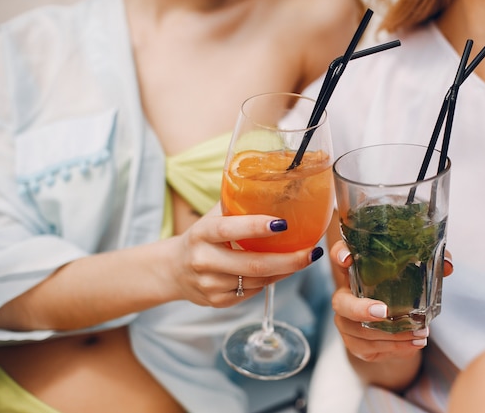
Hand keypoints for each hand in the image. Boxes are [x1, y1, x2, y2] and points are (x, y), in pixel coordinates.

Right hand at [169, 206, 322, 307]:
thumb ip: (238, 203)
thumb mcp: (213, 217)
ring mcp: (210, 284)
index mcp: (202, 233)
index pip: (229, 229)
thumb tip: (275, 183)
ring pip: (259, 281)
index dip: (256, 227)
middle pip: (253, 265)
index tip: (284, 223)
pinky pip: (254, 292)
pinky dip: (273, 281)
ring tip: (305, 257)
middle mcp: (203, 261)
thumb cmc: (203, 237)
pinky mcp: (218, 302)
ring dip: (286, 270)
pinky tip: (283, 270)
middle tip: (312, 251)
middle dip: (289, 260)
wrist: (173, 270)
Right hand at [329, 240, 452, 362]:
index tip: (348, 258)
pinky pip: (369, 349)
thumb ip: (433, 264)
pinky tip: (414, 344)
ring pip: (359, 331)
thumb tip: (448, 267)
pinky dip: (394, 348)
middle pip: (341, 303)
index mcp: (356, 271)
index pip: (339, 255)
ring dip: (390, 334)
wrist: (397, 327)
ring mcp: (346, 322)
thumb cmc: (403, 293)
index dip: (339, 254)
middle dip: (361, 309)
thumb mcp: (417, 275)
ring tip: (420, 333)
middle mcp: (345, 296)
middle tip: (384, 312)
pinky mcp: (354, 343)